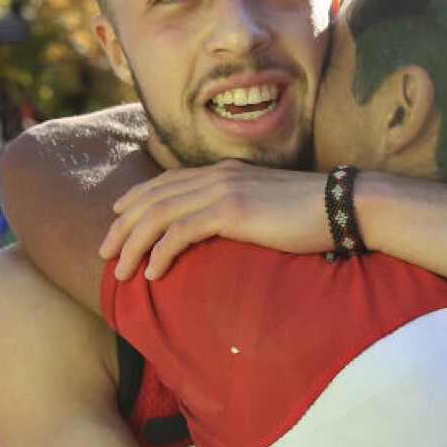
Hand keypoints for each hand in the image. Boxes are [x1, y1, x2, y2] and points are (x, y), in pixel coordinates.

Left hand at [100, 160, 331, 280]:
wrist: (343, 206)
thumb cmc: (312, 215)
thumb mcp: (267, 209)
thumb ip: (241, 212)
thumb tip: (227, 231)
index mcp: (224, 172)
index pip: (166, 182)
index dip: (136, 199)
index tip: (116, 220)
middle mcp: (217, 175)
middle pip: (153, 198)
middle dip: (122, 226)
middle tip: (104, 253)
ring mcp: (223, 190)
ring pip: (159, 215)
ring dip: (133, 244)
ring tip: (119, 271)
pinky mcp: (231, 211)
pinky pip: (180, 232)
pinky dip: (160, 253)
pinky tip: (152, 274)